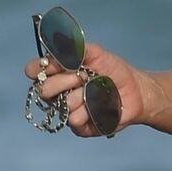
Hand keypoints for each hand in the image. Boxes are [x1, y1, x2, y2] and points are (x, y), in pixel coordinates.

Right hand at [22, 39, 146, 136]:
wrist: (135, 90)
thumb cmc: (114, 70)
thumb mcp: (96, 52)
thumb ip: (75, 47)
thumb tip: (56, 43)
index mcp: (58, 73)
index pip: (36, 71)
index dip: (37, 69)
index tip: (44, 67)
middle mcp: (59, 93)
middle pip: (45, 90)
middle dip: (65, 81)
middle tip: (82, 76)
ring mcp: (68, 110)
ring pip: (64, 105)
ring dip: (83, 96)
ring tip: (98, 91)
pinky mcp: (80, 127)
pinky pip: (75, 121)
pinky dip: (90, 111)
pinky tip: (101, 106)